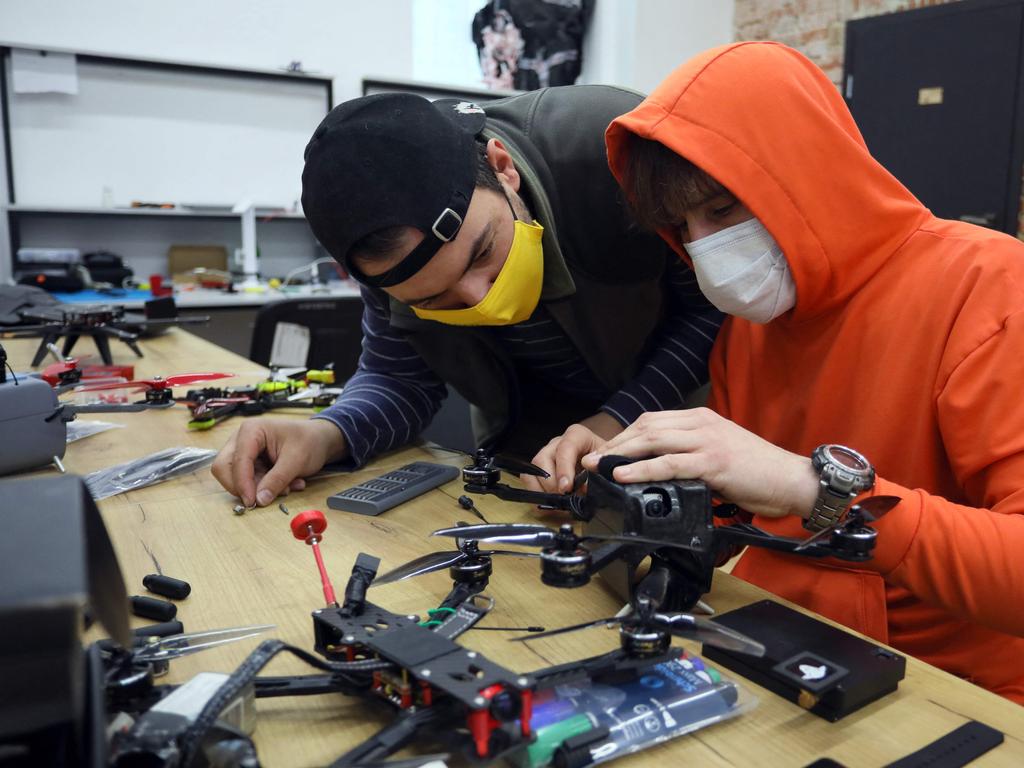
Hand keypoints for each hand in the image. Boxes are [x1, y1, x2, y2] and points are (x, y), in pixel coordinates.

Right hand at [212, 418, 347, 506]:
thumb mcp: (297, 460)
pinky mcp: (249, 463)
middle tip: (265, 497)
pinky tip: (286, 484)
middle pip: (224, 468)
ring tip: (287, 487)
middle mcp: (241, 439)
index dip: (242, 483)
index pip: (237, 460)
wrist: (319, 440)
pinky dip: (264, 487)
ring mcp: (243, 451)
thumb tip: (260, 499)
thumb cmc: (309, 441)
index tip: (252, 501)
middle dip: (244, 486)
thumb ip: (277, 479)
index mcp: (251, 430)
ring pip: (236, 478)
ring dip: (259, 488)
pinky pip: (248, 481)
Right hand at [523, 412, 623, 493]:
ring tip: (557, 502)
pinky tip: (550, 503)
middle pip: (543, 459)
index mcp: (577, 435)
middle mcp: (558, 443)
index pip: (565, 448)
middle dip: (551, 483)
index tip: (567, 488)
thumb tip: (586, 488)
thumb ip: (600, 473)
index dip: (564, 469)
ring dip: (542, 489)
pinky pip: (528, 478)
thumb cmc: (606, 460)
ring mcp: (547, 454)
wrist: (603, 462)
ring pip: (533, 469)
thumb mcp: (608, 464)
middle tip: (563, 498)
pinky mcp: (541, 468)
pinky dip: (536, 493)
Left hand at [581, 408, 818, 518]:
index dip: (625, 436)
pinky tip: (623, 475)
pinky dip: (642, 469)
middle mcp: (701, 424)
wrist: (792, 480)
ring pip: (653, 441)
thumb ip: (691, 455)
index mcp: (701, 419)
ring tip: (598, 467)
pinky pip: (669, 464)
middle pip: (646, 426)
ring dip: (620, 454)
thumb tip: (661, 470)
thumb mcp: (719, 454)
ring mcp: (707, 441)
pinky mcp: (712, 462)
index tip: (605, 452)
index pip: (652, 421)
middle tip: (591, 459)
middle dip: (615, 443)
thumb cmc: (758, 472)